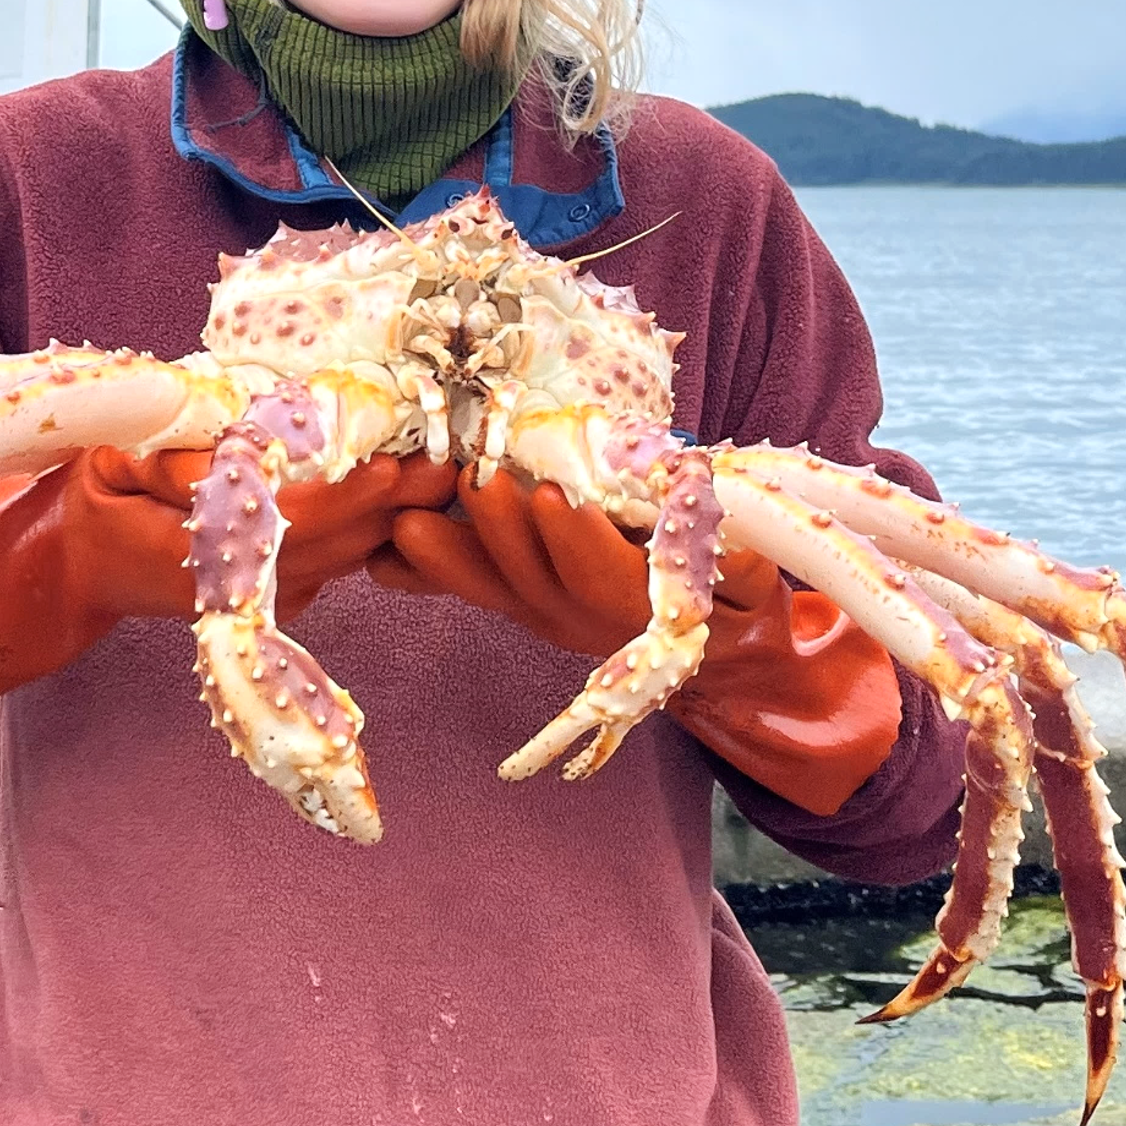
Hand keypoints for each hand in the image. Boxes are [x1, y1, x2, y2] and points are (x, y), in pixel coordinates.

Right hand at [0, 446, 456, 729]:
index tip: (395, 467)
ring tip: (452, 472)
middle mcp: (249, 577)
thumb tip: (204, 468)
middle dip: (398, 504)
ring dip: (400, 517)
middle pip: (340, 540)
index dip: (348, 497)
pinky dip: (380, 529)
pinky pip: (339, 559)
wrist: (81, 565)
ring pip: (349, 553)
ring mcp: (266, 586)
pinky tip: (418, 494)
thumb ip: (153, 470)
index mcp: (210, 553)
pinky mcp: (276, 582)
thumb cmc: (95, 504)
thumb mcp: (106, 473)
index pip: (293, 522)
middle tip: (454, 462)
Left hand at [373, 466, 900, 814]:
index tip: (554, 496)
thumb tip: (722, 540)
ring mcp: (538, 611)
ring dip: (445, 551)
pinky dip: (419, 569)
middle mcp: (578, 618)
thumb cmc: (734, 591)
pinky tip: (376, 550)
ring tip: (406, 518)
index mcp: (637, 607)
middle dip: (500, 528)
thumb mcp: (749, 576)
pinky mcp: (513, 600)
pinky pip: (460, 586)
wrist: (711, 646)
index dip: (577, 540)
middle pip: (531, 578)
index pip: (601, 576)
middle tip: (474, 479)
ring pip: (486, 585)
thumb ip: (731, 561)